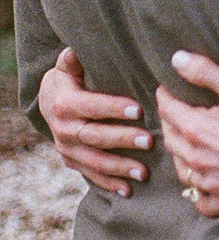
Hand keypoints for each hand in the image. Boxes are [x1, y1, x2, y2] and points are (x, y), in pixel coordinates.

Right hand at [38, 47, 152, 198]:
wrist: (48, 101)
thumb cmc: (69, 78)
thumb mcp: (68, 65)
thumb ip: (73, 59)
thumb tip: (76, 49)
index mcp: (65, 104)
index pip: (92, 106)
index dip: (113, 108)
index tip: (138, 109)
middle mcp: (64, 129)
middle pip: (96, 136)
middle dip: (123, 139)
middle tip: (149, 140)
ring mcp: (67, 149)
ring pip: (95, 161)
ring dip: (120, 168)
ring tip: (144, 171)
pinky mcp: (72, 162)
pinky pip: (91, 176)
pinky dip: (109, 184)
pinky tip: (128, 190)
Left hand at [156, 51, 218, 216]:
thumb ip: (207, 73)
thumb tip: (176, 59)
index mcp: (197, 130)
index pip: (168, 110)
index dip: (165, 96)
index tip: (166, 88)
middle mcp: (196, 160)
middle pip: (170, 138)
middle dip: (169, 121)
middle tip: (174, 110)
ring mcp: (208, 185)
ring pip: (181, 169)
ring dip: (179, 154)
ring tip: (185, 142)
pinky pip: (199, 199)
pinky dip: (196, 189)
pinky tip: (203, 179)